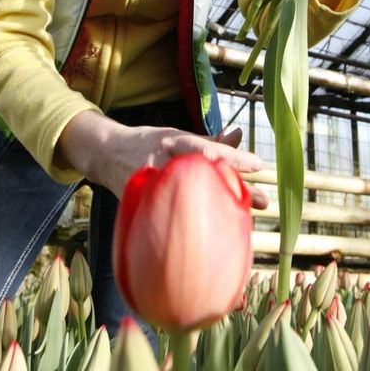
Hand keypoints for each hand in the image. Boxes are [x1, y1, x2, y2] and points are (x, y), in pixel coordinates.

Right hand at [57, 111, 268, 206]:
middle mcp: (163, 161)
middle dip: (235, 187)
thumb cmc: (149, 143)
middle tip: (262, 201)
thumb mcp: (177, 136)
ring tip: (245, 222)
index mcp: (173, 141)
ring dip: (217, 210)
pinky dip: (192, 226)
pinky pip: (171, 216)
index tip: (260, 165)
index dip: (235, 157)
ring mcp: (152, 183)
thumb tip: (239, 134)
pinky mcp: (143, 203)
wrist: (107, 154)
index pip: (208, 149)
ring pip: (188, 198)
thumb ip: (209, 140)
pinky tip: (213, 236)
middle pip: (202, 174)